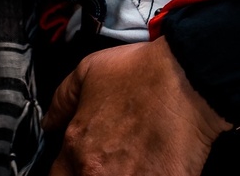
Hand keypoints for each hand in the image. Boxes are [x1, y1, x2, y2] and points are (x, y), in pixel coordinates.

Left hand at [43, 38, 230, 175]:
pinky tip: (155, 164)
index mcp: (78, 151)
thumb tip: (51, 121)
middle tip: (113, 159)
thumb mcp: (88, 72)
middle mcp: (99, 175)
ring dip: (122, 174)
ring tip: (135, 161)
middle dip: (96, 172)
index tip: (77, 164)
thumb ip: (62, 102)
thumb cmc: (143, 73)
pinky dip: (151, 174)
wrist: (189, 78)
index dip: (67, 170)